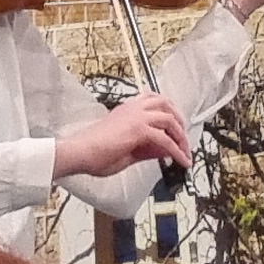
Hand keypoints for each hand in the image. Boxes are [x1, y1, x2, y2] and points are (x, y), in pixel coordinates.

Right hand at [55, 93, 190, 179]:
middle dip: (179, 120)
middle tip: (184, 139)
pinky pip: (166, 140)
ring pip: (170, 119)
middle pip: (166, 104)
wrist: (78, 153)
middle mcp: (132, 109)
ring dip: (181, 136)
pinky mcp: (138, 130)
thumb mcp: (127, 150)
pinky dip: (177, 151)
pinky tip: (181, 161)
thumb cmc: (93, 153)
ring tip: (185, 152)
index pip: (153, 102)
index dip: (167, 113)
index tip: (174, 129)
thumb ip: (147, 149)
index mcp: (126, 110)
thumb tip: (164, 151)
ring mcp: (136, 117)